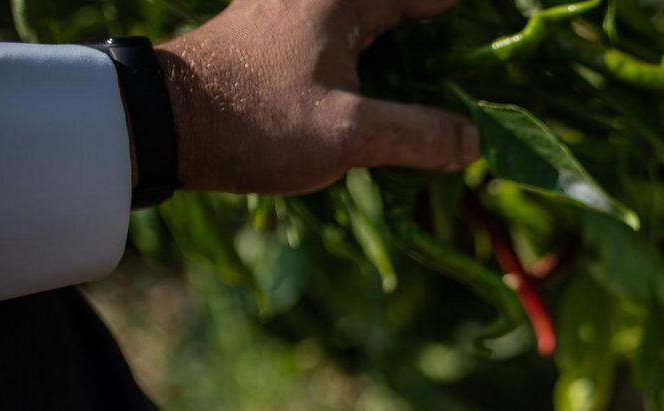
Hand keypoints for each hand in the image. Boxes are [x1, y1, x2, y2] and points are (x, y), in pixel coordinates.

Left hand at [154, 0, 477, 194]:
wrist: (160, 122)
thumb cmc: (256, 120)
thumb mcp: (349, 136)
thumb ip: (420, 135)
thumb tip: (476, 144)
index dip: (463, 16)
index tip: (503, 42)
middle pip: (400, 6)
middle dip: (434, 28)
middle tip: (476, 69)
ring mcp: (290, 5)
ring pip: (370, 17)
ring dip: (406, 42)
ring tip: (443, 82)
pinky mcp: (272, 29)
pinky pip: (343, 29)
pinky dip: (374, 50)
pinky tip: (388, 88)